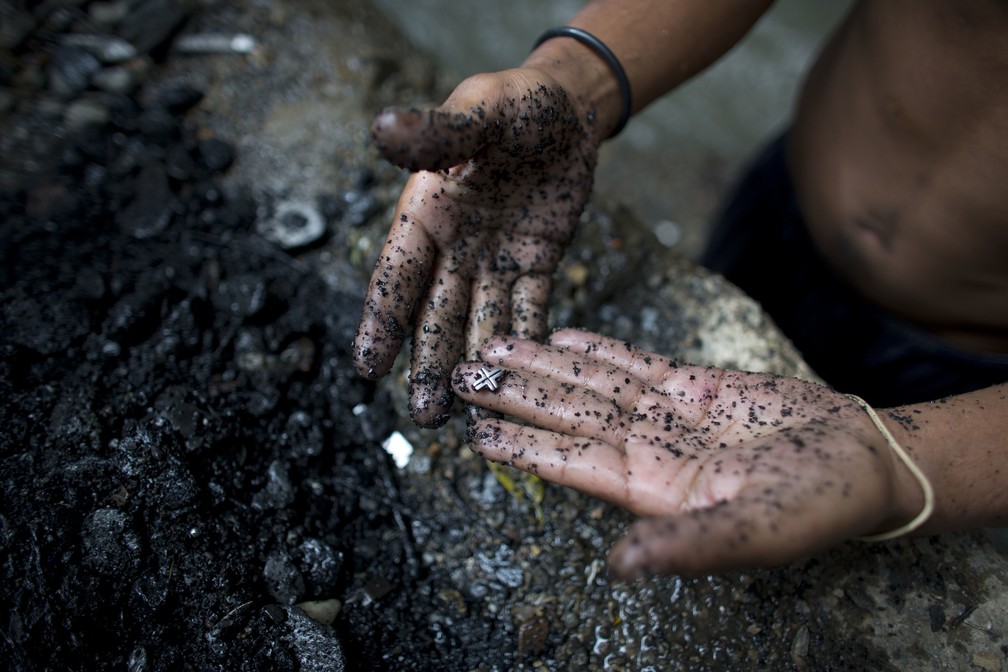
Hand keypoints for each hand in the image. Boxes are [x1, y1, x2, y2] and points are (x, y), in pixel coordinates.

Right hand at [354, 70, 600, 426]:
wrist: (566, 108)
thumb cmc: (513, 102)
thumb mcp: (477, 112)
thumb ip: (436, 133)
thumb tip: (381, 126)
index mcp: (427, 212)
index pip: (398, 273)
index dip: (382, 320)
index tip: (367, 368)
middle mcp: (454, 245)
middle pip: (439, 313)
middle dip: (433, 364)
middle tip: (427, 418)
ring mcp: (495, 259)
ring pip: (483, 321)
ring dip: (478, 366)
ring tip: (473, 417)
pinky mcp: (535, 264)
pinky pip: (529, 308)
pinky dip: (528, 342)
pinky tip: (526, 379)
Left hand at [453, 329, 917, 577]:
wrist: (864, 460)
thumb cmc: (817, 506)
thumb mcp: (755, 534)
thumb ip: (687, 546)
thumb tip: (618, 568)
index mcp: (654, 489)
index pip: (572, 463)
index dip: (523, 445)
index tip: (474, 429)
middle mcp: (650, 450)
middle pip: (569, 416)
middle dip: (516, 394)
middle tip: (460, 372)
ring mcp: (669, 416)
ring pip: (593, 384)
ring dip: (545, 364)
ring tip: (497, 344)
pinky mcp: (694, 386)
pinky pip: (635, 363)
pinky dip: (599, 349)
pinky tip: (561, 336)